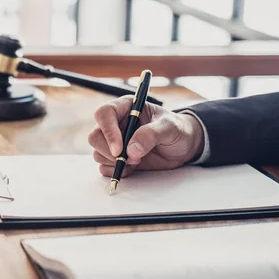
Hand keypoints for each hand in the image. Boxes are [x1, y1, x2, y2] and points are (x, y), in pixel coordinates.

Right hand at [88, 95, 204, 176]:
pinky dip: (115, 171)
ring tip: (136, 162)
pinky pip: (104, 166)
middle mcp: (116, 123)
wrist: (183, 146)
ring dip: (114, 162)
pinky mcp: (116, 157)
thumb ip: (151, 135)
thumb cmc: (177, 130)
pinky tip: (132, 168)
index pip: (104, 113)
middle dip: (109, 151)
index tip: (119, 149)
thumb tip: (131, 150)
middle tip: (129, 159)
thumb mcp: (169, 128)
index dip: (108, 131)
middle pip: (95, 136)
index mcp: (126, 107)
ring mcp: (114, 141)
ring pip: (98, 152)